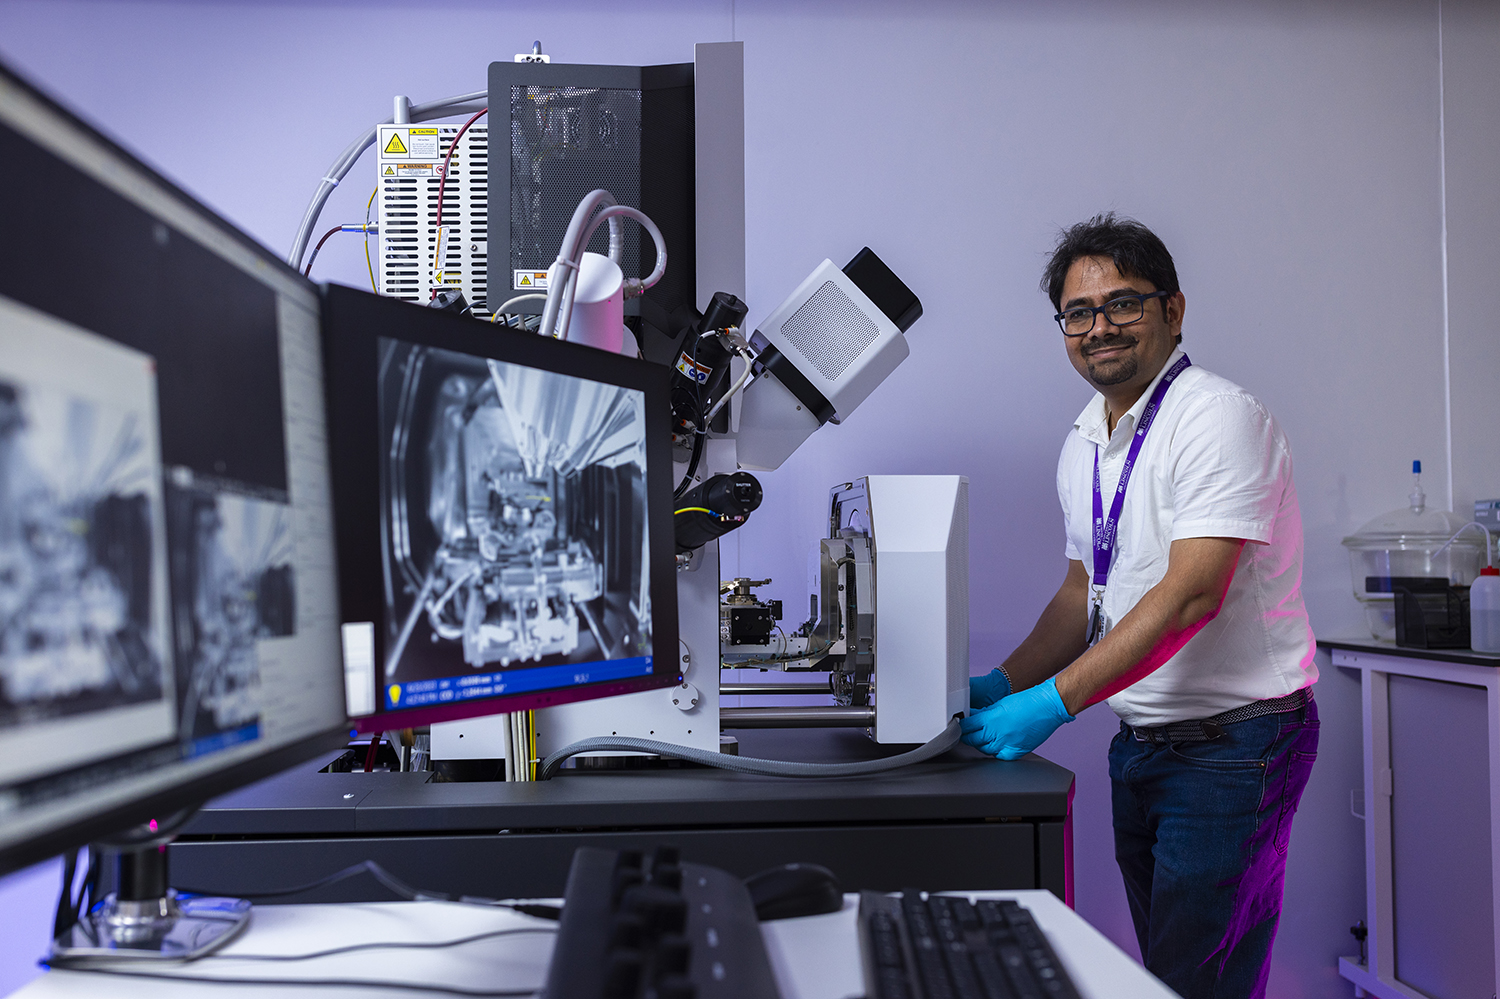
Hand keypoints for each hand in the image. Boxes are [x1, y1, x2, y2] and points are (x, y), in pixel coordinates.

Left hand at [960, 676, 1074, 759]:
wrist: (1047, 707)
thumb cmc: (1027, 702)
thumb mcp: (999, 704)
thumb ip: (985, 713)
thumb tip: (974, 718)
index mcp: (991, 719)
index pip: (967, 727)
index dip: (961, 727)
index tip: (959, 726)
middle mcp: (997, 734)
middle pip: (973, 740)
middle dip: (968, 737)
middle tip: (967, 733)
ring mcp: (1006, 744)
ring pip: (985, 750)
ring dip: (981, 744)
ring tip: (983, 737)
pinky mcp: (1016, 752)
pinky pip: (999, 756)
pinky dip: (996, 752)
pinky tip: (996, 745)